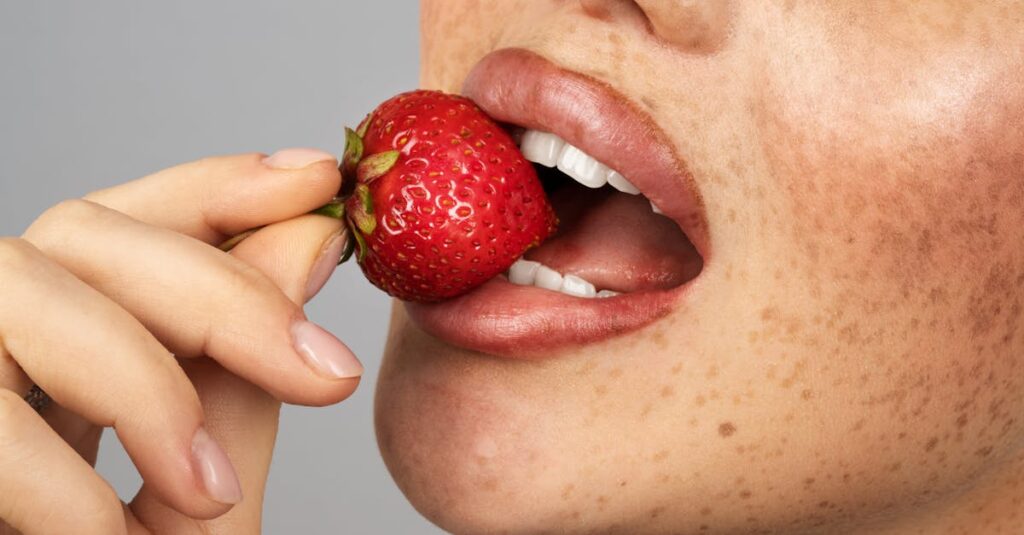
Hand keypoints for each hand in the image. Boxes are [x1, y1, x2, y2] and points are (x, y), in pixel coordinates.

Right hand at [0, 149, 355, 533]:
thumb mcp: (200, 492)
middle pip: (85, 231)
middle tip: (328, 375)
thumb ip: (239, 376)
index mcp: (64, 344)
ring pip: (21, 287)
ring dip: (140, 381)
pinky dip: (53, 475)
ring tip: (211, 494)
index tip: (316, 180)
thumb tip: (308, 241)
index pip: (136, 219)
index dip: (221, 182)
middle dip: (221, 288)